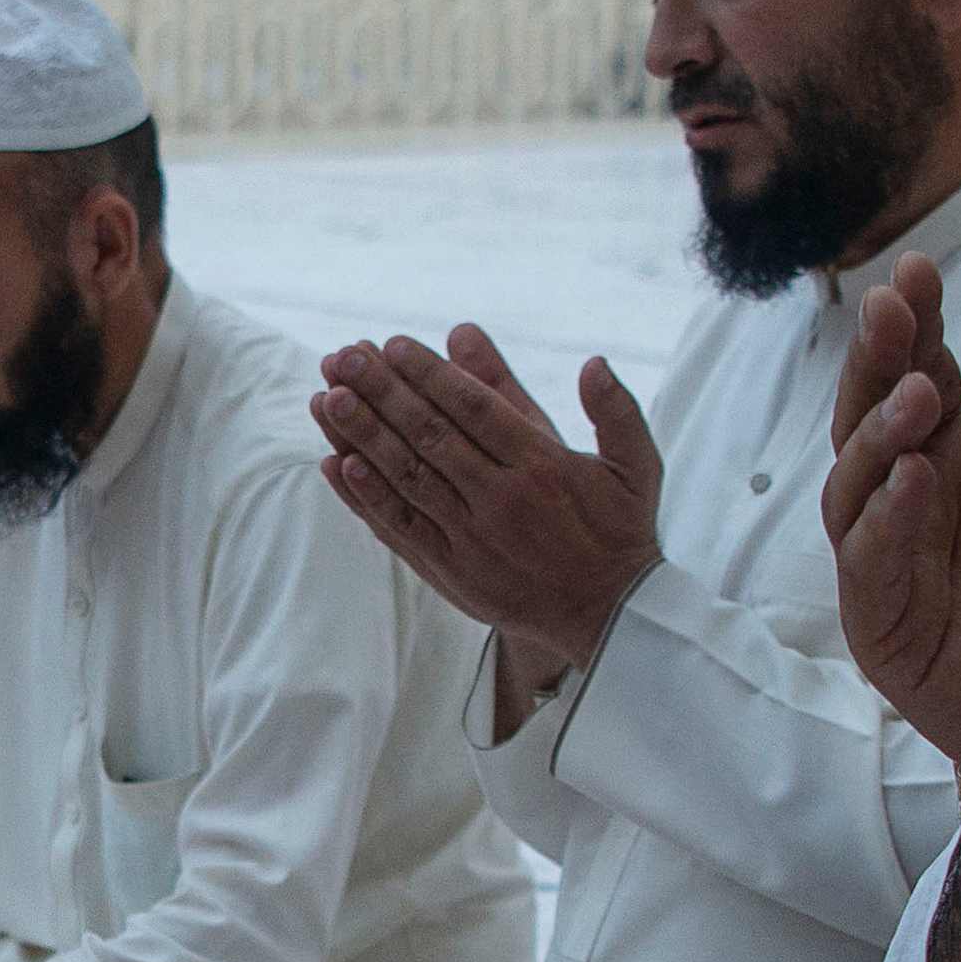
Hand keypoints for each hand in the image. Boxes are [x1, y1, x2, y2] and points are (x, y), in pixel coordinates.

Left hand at [315, 329, 662, 675]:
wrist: (609, 616)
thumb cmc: (620, 530)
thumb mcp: (635, 465)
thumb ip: (615, 410)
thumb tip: (593, 361)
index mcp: (542, 466)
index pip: (474, 408)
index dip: (429, 374)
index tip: (393, 344)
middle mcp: (500, 500)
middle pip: (428, 436)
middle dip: (381, 392)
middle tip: (342, 356)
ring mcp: (470, 538)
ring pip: (406, 478)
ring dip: (360, 436)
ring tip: (325, 398)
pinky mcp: (450, 572)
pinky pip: (399, 528)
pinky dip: (365, 497)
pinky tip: (335, 464)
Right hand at [824, 258, 960, 818]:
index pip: (919, 373)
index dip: (913, 324)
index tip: (921, 270)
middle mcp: (913, 501)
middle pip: (870, 417)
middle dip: (877, 360)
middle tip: (893, 306)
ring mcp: (892, 564)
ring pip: (854, 486)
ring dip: (879, 434)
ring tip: (924, 393)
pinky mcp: (887, 628)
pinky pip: (870, 567)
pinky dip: (884, 522)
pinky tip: (914, 479)